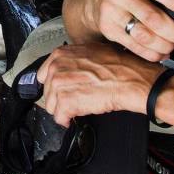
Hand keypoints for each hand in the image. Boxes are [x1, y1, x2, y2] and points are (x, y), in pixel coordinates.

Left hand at [34, 42, 160, 127]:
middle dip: (59, 99)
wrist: (129, 80)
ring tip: (76, 109)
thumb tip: (71, 68)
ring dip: (63, 110)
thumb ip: (75, 60)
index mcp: (61, 54)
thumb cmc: (118, 67)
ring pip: (51, 106)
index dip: (54, 85)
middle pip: (47, 91)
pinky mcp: (66, 102)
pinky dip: (67, 120)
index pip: (44, 74)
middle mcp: (57, 68)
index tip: (61, 90)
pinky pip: (59, 117)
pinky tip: (75, 118)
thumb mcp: (92, 52)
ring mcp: (60, 85)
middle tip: (73, 101)